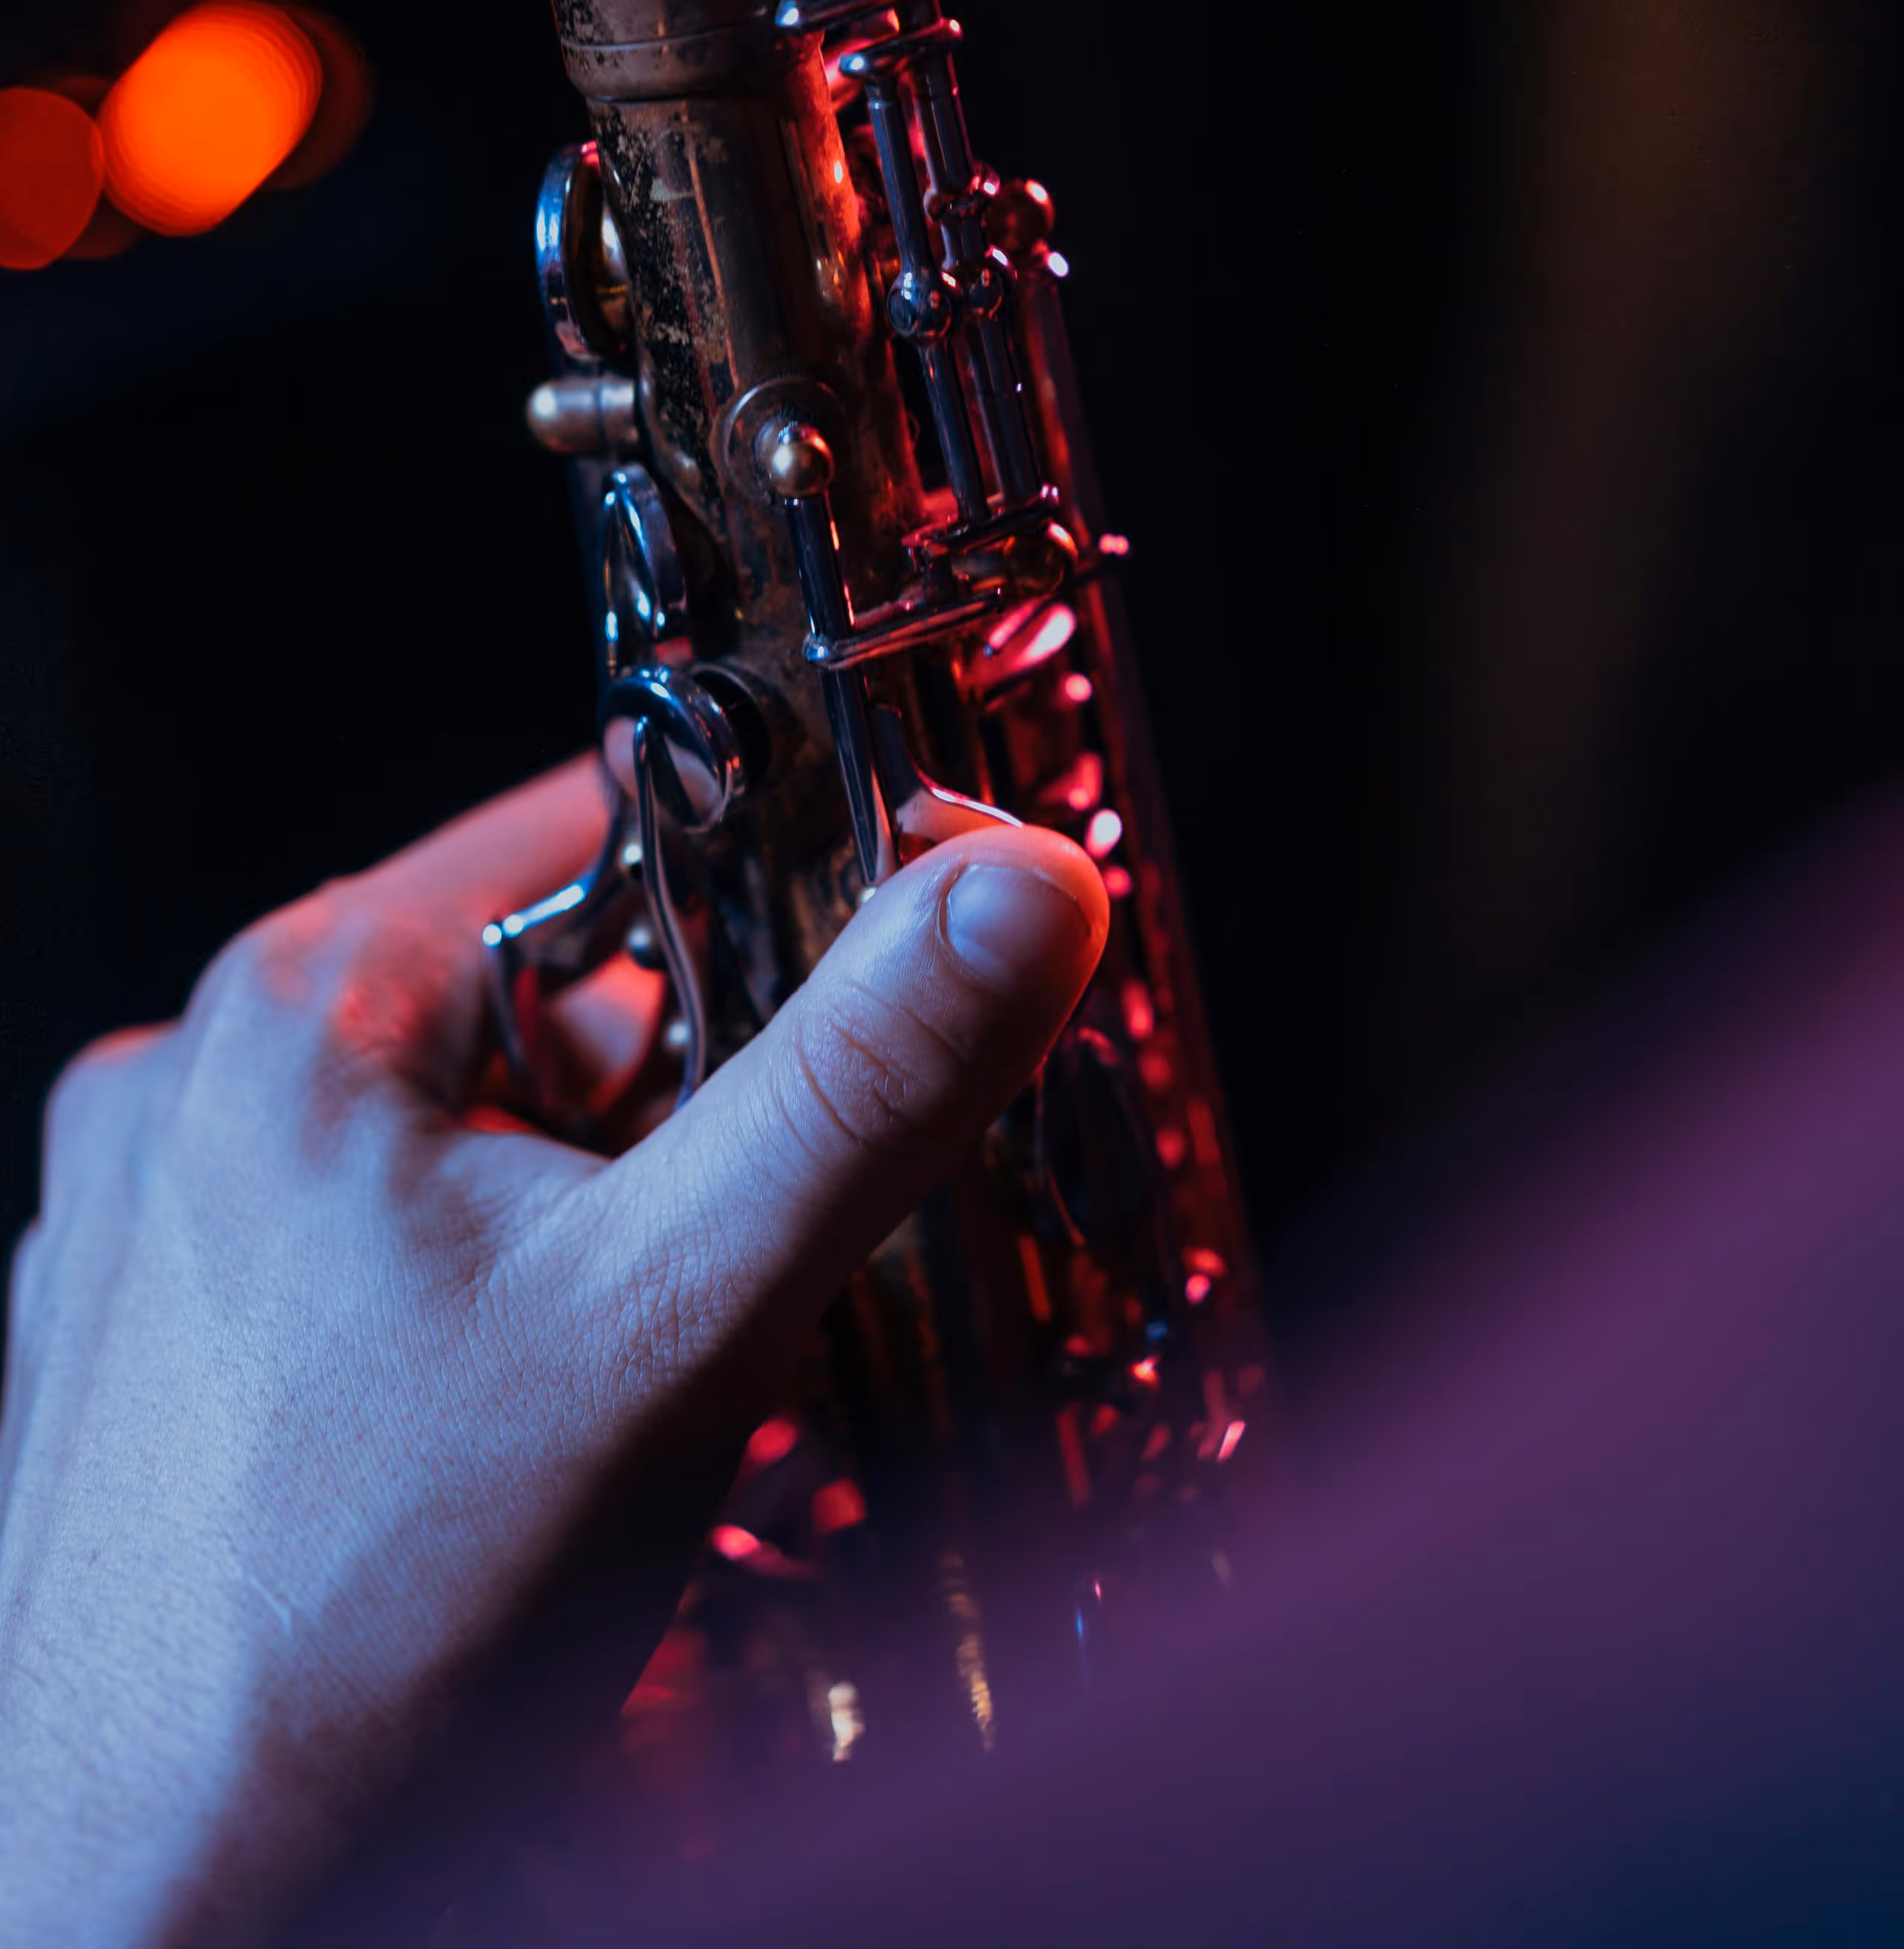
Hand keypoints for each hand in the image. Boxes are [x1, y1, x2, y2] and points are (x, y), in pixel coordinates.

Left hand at [0, 760, 1106, 1946]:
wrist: (149, 1921)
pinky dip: (465, 1316)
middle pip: (531, 1008)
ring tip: (617, 1387)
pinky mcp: (146, 1358)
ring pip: (453, 1147)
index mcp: (294, 1010)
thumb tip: (1020, 885)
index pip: (588, 828)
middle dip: (669, 1118)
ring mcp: (149, 1232)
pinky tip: (504, 1451)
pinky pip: (357, 1260)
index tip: (864, 967)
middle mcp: (188, 1091)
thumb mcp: (676, 1325)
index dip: (756, 887)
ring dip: (574, 1230)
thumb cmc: (360, 1638)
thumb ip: (862, 1086)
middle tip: (730, 1265)